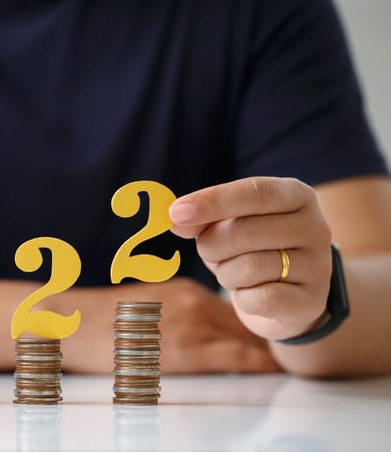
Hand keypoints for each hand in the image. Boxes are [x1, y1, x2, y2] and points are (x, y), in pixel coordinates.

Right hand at [58, 278, 280, 373]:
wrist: (71, 323)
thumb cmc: (99, 320)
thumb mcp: (141, 305)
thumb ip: (173, 311)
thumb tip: (193, 328)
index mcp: (184, 289)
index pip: (233, 303)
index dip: (256, 316)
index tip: (273, 327)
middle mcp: (193, 301)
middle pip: (245, 318)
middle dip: (270, 330)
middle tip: (295, 344)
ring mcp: (190, 323)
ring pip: (246, 335)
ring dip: (268, 346)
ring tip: (295, 357)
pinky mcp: (185, 350)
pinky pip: (235, 357)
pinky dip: (258, 362)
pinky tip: (274, 367)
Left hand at [169, 177, 331, 340]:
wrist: (290, 297)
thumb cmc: (254, 251)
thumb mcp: (230, 226)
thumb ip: (204, 219)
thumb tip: (177, 219)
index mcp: (296, 195)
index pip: (254, 192)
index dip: (212, 201)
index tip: (176, 212)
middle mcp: (315, 226)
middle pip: (244, 231)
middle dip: (211, 245)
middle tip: (209, 252)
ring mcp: (318, 264)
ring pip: (249, 267)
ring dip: (226, 274)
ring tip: (234, 273)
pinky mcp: (312, 301)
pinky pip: (260, 299)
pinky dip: (243, 299)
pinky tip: (250, 294)